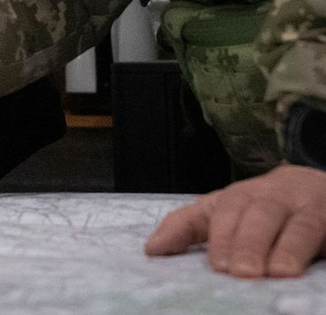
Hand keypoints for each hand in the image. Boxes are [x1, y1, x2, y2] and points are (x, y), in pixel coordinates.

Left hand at [145, 163, 325, 276]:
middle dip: (247, 242)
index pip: (223, 210)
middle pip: (257, 214)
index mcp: (237, 196)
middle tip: (240, 272)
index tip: (216, 265)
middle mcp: (269, 198)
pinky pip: (321, 232)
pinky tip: (306, 269)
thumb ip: (186, 227)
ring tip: (276, 274)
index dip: (220, 236)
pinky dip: (312, 249)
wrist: (313, 186)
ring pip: (295, 224)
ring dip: (286, 249)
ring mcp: (304, 208)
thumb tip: (152, 250)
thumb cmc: (258, 207)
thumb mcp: (220, 212)